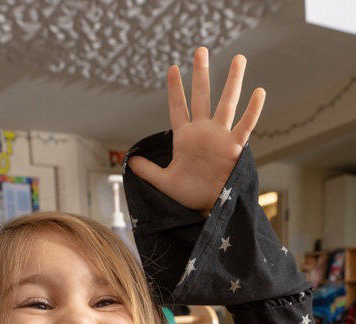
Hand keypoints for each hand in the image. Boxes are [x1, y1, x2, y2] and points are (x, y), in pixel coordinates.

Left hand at [127, 47, 264, 214]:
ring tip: (239, 58)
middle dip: (201, 74)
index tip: (173, 69)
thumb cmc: (188, 195)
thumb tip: (130, 162)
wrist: (208, 208)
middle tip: (200, 50)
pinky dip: (252, 110)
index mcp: (185, 138)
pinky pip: (245, 126)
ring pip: (227, 103)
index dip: (176, 89)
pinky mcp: (234, 147)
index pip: (179, 107)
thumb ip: (148, 170)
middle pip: (202, 96)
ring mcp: (220, 137)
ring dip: (233, 81)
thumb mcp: (164, 182)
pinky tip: (258, 91)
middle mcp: (203, 132)